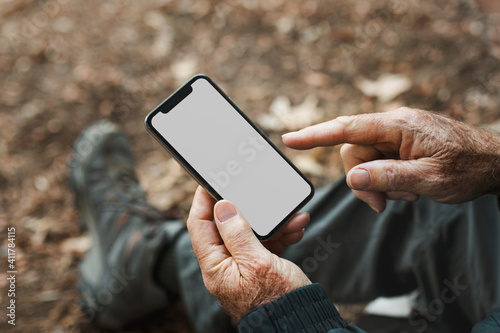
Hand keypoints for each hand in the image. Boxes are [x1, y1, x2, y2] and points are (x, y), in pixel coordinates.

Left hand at [186, 186, 311, 318]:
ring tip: (292, 215)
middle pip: (227, 226)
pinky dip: (280, 235)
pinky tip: (295, 227)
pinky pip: (265, 244)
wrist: (301, 323)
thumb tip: (221, 207)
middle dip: (248, 209)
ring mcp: (242, 267)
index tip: (212, 181)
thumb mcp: (257, 262)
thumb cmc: (277, 301)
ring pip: (251, 233)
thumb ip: (237, 233)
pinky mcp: (260, 268)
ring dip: (272, 222)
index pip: (200, 225)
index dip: (204, 200)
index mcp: (215, 266)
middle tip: (257, 193)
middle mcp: (225, 266)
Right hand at [283, 108, 499, 211]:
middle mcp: (393, 125)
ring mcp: (396, 135)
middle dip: (363, 181)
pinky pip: (378, 163)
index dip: (316, 135)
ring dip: (378, 184)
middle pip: (353, 153)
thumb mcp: (429, 179)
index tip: (290, 140)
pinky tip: (408, 188)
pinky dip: (386, 181)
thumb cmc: (468, 168)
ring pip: (364, 162)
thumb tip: (352, 177)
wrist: (494, 164)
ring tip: (407, 194)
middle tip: (384, 204)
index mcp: (398, 126)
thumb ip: (387, 177)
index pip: (348, 128)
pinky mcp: (399, 145)